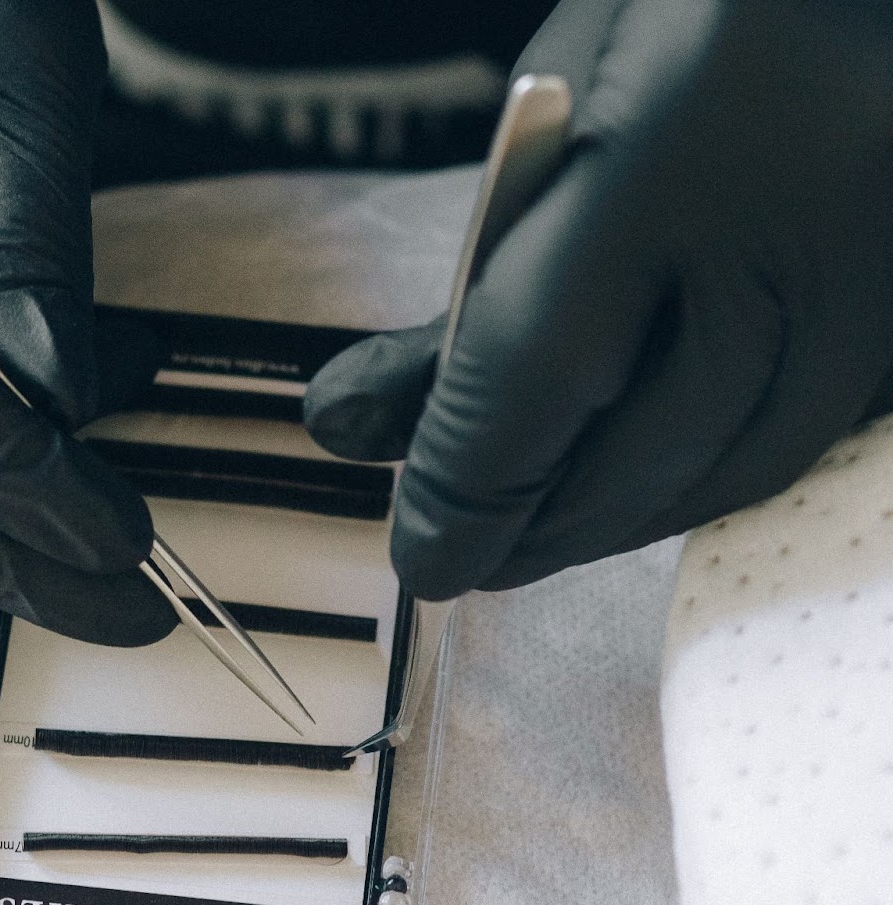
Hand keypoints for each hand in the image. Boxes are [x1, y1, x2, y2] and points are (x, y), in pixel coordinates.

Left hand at [305, 0, 892, 599]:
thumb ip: (475, 272)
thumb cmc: (702, 2)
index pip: (543, 360)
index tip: (425, 551)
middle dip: (544, 528)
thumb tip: (356, 420)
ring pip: (749, 456)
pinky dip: (712, 472)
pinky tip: (643, 484)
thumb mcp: (558, 110)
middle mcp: (814, 200)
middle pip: (658, 442)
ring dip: (626, 519)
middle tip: (468, 557)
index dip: (471, 482)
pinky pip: (815, 425)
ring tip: (536, 536)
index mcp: (687, 125)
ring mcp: (889, 248)